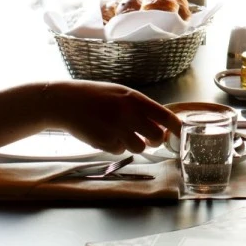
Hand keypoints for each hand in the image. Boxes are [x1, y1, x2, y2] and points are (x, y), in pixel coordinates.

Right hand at [57, 81, 182, 153]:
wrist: (66, 102)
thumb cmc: (96, 96)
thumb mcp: (122, 94)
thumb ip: (140, 107)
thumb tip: (160, 124)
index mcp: (136, 100)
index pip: (166, 117)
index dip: (175, 128)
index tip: (178, 134)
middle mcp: (129, 114)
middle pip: (156, 137)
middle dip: (154, 141)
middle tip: (148, 138)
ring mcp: (117, 129)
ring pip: (139, 147)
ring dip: (133, 144)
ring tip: (120, 132)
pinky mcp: (105, 142)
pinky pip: (120, 151)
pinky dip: (116, 146)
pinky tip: (105, 134)